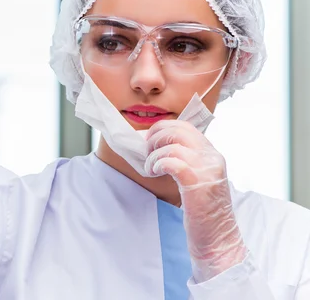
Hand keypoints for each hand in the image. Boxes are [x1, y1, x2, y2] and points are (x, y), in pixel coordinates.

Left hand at [145, 120, 247, 281]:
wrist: (219, 241)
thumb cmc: (203, 212)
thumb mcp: (197, 179)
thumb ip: (185, 160)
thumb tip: (156, 144)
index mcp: (212, 154)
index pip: (185, 127)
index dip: (163, 128)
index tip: (149, 140)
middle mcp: (212, 158)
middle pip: (178, 130)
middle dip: (156, 137)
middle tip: (147, 152)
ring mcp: (208, 170)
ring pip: (173, 144)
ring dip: (154, 154)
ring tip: (151, 168)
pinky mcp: (198, 184)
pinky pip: (173, 162)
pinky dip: (158, 163)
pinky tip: (155, 173)